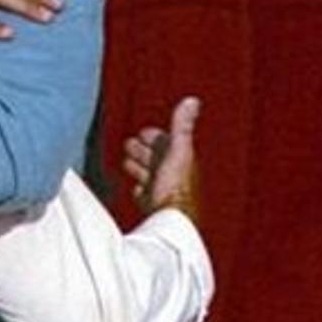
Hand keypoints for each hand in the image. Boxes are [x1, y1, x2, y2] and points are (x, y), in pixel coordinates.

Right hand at [123, 97, 201, 221]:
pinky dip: (140, 191)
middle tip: (130, 147)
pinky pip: (144, 196)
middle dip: (142, 151)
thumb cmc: (175, 187)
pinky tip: (137, 190)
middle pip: (155, 159)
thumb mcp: (178, 151)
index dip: (153, 137)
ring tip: (128, 164)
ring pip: (148, 175)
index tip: (143, 134)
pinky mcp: (154, 207)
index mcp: (180, 158)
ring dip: (139, 168)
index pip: (164, 142)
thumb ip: (182, 126)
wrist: (170, 220)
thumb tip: (192, 100)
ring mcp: (163, 192)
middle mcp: (173, 175)